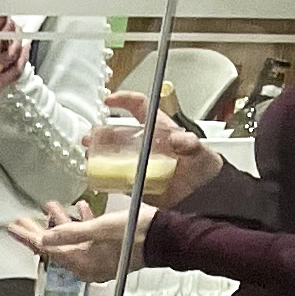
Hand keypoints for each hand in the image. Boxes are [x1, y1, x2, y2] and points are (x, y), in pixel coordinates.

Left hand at [8, 198, 141, 282]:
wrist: (170, 237)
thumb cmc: (140, 233)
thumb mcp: (102, 228)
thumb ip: (72, 233)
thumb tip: (46, 236)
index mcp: (83, 263)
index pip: (48, 249)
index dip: (29, 237)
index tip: (14, 227)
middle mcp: (89, 266)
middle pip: (56, 246)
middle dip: (40, 230)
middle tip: (23, 219)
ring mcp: (99, 259)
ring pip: (72, 241)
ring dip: (61, 223)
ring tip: (51, 206)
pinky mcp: (110, 251)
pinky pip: (88, 239)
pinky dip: (81, 224)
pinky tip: (80, 209)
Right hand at [101, 88, 218, 206]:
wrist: (201, 195)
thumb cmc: (203, 167)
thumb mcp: (200, 150)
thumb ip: (189, 143)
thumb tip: (178, 138)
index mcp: (159, 130)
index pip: (139, 107)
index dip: (124, 100)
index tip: (110, 101)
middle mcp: (144, 144)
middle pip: (117, 132)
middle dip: (101, 133)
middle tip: (91, 138)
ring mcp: (137, 162)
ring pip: (112, 155)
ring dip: (98, 154)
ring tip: (91, 156)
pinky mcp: (133, 181)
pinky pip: (114, 178)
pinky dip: (104, 177)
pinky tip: (97, 176)